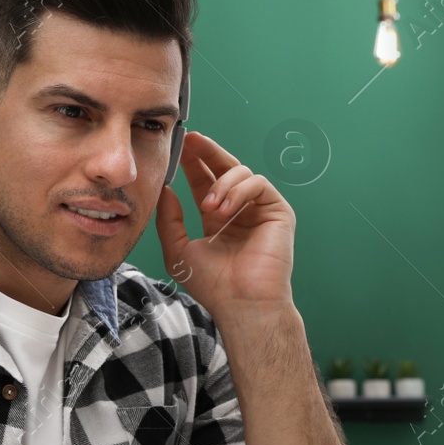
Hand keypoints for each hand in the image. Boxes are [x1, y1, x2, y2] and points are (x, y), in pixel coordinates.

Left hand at [154, 130, 295, 318]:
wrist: (241, 303)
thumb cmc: (213, 285)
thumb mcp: (178, 249)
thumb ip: (169, 219)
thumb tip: (165, 190)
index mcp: (218, 219)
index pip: (205, 182)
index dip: (192, 164)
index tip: (179, 149)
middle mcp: (240, 211)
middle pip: (225, 169)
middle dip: (208, 153)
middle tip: (192, 141)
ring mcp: (260, 210)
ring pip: (241, 173)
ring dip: (220, 184)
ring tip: (209, 207)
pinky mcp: (278, 211)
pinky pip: (258, 183)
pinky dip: (238, 190)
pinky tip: (224, 209)